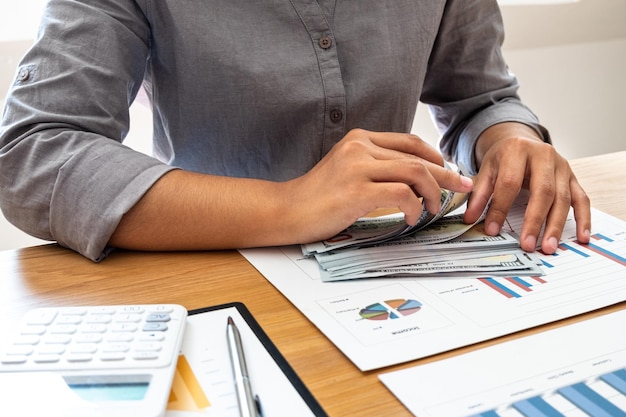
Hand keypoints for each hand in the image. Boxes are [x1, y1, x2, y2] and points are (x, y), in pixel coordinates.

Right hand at [287, 129, 473, 242]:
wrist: (287, 210)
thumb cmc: (318, 196)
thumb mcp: (347, 169)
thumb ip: (375, 165)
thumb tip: (413, 177)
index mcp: (359, 139)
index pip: (409, 142)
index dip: (436, 157)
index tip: (450, 171)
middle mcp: (360, 147)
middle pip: (417, 158)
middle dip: (447, 175)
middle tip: (464, 188)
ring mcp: (357, 167)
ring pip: (415, 173)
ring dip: (433, 193)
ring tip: (433, 209)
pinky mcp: (356, 191)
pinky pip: (401, 195)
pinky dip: (413, 207)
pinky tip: (411, 217)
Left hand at [463, 123, 590, 253]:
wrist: (520, 141)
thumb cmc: (503, 159)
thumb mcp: (486, 170)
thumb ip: (478, 194)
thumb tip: (470, 219)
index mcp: (517, 150)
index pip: (509, 183)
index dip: (499, 208)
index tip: (492, 230)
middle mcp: (544, 155)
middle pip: (543, 191)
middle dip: (534, 220)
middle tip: (527, 244)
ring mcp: (562, 166)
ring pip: (563, 198)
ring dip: (556, 225)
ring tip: (549, 247)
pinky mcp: (573, 177)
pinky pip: (582, 199)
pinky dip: (583, 219)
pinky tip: (581, 237)